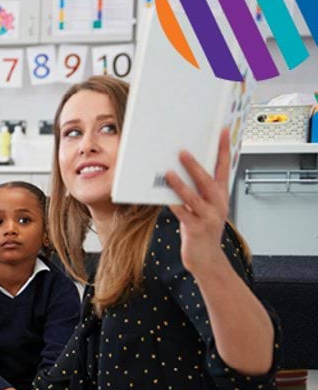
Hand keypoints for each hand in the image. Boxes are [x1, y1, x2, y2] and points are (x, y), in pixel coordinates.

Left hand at [167, 128, 236, 281]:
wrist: (206, 258)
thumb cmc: (202, 229)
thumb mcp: (204, 206)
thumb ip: (197, 189)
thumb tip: (179, 167)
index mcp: (221, 195)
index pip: (225, 168)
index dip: (224, 149)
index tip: (222, 132)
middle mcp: (218, 204)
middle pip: (209, 180)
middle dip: (196, 165)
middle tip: (183, 151)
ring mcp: (209, 216)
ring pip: (195, 197)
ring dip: (181, 183)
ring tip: (169, 172)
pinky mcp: (197, 228)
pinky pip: (184, 213)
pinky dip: (174, 204)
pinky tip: (165, 197)